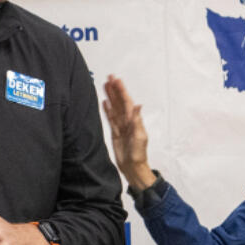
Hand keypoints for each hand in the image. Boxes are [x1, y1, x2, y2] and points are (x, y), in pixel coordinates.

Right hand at [101, 75, 156, 190]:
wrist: (133, 167)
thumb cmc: (138, 154)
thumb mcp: (139, 137)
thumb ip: (137, 120)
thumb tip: (138, 105)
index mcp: (134, 120)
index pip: (126, 102)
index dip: (121, 91)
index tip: (117, 80)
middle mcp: (127, 121)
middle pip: (120, 101)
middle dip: (115, 89)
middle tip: (110, 77)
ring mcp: (121, 126)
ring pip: (114, 107)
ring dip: (110, 96)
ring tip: (105, 85)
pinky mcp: (115, 132)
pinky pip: (111, 117)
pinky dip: (108, 109)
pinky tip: (105, 102)